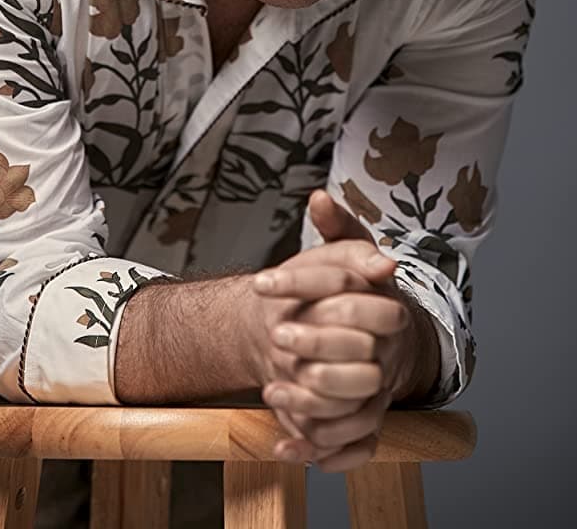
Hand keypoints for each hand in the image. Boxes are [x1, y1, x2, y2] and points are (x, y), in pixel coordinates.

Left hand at [253, 190, 409, 470]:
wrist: (378, 336)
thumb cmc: (356, 291)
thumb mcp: (349, 252)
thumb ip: (336, 226)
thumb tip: (319, 198)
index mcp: (385, 303)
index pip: (346, 289)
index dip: (301, 283)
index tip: (260, 281)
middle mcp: (388, 348)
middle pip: (359, 352)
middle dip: (315, 344)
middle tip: (275, 337)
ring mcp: (382, 388)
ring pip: (358, 404)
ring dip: (313, 403)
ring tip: (271, 392)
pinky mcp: (370, 421)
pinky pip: (356, 445)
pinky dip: (322, 450)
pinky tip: (285, 445)